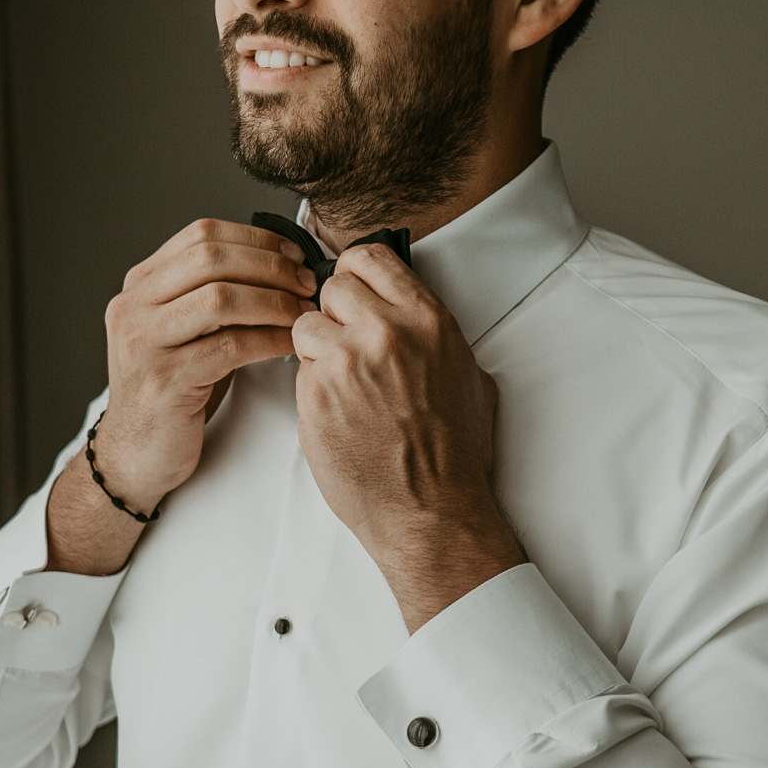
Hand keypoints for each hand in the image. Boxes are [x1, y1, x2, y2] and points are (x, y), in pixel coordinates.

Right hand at [97, 217, 316, 512]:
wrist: (134, 455)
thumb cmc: (173, 392)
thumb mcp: (183, 331)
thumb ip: (212, 294)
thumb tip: (282, 264)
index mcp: (139, 285)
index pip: (201, 235)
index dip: (256, 238)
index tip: (294, 253)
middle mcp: (133, 307)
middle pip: (211, 259)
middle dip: (271, 266)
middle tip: (307, 282)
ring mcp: (143, 343)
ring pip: (220, 298)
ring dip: (274, 301)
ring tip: (303, 312)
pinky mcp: (163, 380)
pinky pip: (229, 347)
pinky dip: (268, 339)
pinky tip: (290, 343)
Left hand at [291, 243, 523, 631]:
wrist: (432, 511)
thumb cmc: (454, 453)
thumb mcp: (468, 375)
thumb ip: (434, 334)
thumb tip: (415, 315)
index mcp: (427, 320)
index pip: (370, 257)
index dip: (356, 275)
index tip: (355, 294)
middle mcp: (386, 333)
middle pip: (332, 288)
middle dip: (335, 314)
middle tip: (348, 347)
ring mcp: (346, 363)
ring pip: (305, 326)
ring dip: (317, 350)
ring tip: (342, 385)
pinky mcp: (315, 396)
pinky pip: (299, 371)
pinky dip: (312, 388)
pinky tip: (337, 414)